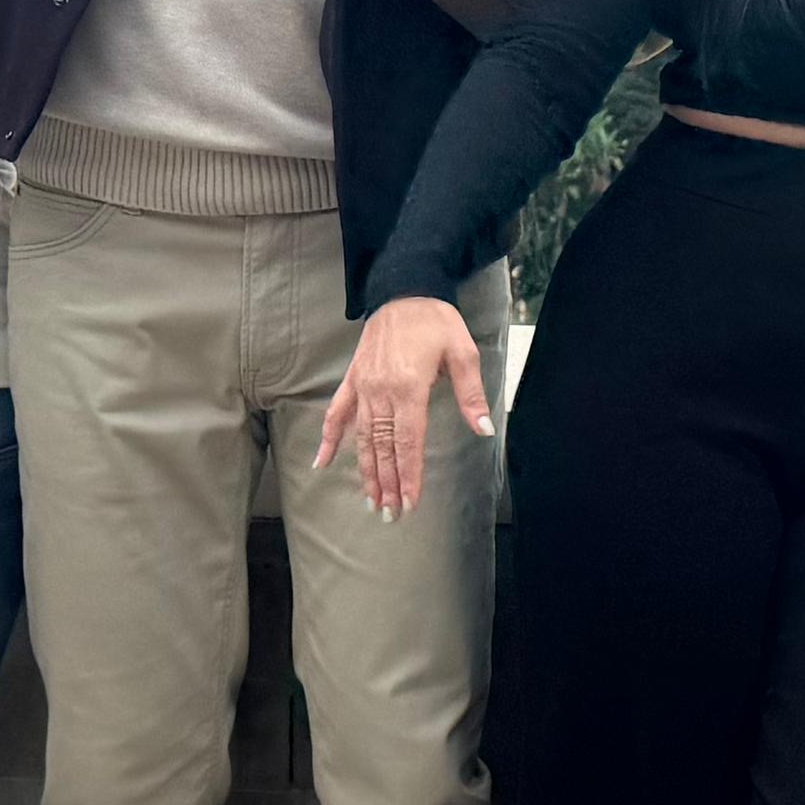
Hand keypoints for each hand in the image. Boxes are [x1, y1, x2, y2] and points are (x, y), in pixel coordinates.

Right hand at [314, 295, 487, 516]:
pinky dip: (329, 439)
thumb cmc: (436, 320)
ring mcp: (363, 386)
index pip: (409, 441)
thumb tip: (483, 428)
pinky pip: (337, 413)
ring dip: (366, 471)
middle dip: (388, 483)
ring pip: (362, 437)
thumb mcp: (463, 352)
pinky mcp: (353, 380)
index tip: (410, 501)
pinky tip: (320, 463)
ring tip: (371, 501)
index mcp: (408, 387)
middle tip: (391, 514)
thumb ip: (471, 394)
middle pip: (384, 446)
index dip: (409, 473)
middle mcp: (381, 391)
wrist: (404, 289)